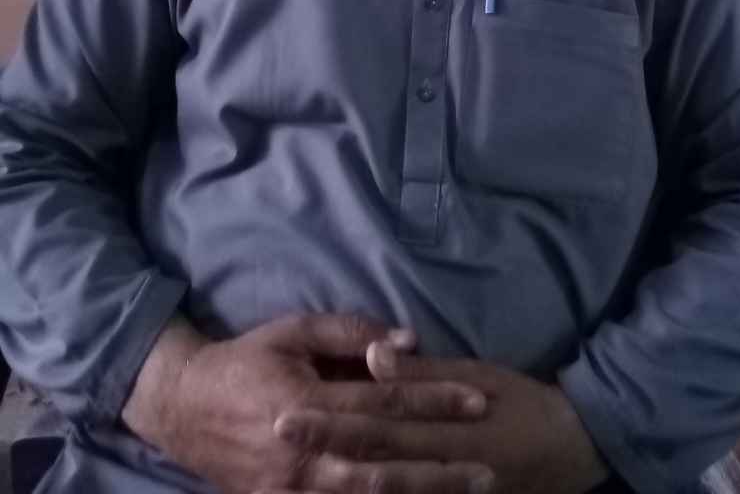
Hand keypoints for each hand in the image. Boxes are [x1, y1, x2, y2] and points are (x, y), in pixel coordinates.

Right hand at [122, 312, 493, 493]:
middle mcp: (302, 455)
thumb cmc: (247, 360)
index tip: (477, 401)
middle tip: (488, 467)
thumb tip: (407, 341)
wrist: (183, 407)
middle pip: (383, 465)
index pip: (384, 403)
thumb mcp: (295, 330)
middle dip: (439, 467)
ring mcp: (291, 490)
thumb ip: (351, 334)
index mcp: (308, 403)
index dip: (433, 401)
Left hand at [269, 343, 610, 493]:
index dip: (330, 417)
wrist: (568, 447)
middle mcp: (441, 464)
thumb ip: (423, 372)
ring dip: (335, 481)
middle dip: (320, 449)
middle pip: (370, 458)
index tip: (284, 410)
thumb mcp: (477, 374)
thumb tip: (376, 355)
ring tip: (290, 471)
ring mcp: (447, 493)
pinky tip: (337, 493)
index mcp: (447, 425)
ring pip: (382, 492)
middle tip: (275, 434)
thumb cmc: (520, 400)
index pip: (378, 419)